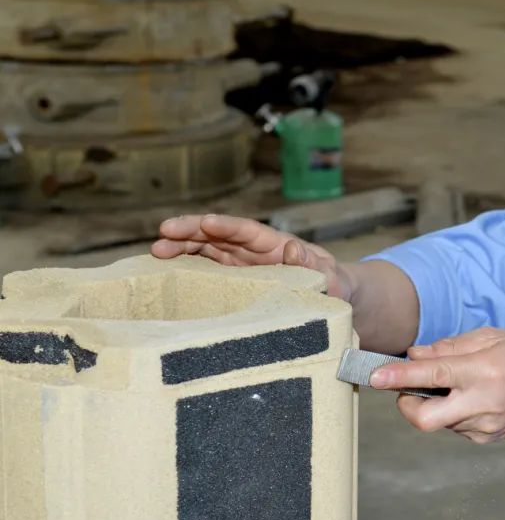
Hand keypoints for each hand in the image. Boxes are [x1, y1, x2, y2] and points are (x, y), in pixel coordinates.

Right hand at [151, 214, 354, 300]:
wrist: (333, 296)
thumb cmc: (333, 284)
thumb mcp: (331, 277)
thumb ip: (315, 265)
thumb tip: (294, 246)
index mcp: (276, 245)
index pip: (248, 231)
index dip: (226, 226)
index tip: (206, 223)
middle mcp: (253, 250)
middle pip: (218, 235)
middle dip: (192, 230)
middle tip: (163, 232)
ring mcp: (240, 263)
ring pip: (206, 249)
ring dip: (181, 247)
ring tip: (156, 251)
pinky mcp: (232, 280)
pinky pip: (205, 269)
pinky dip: (185, 267)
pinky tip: (163, 272)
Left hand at [370, 328, 504, 443]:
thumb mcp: (494, 337)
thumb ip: (451, 346)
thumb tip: (414, 356)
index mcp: (486, 371)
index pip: (435, 374)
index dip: (400, 376)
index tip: (374, 376)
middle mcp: (482, 403)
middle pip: (425, 418)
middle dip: (404, 405)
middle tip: (407, 388)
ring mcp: (482, 426)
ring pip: (437, 418)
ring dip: (434, 401)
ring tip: (458, 384)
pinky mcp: (481, 438)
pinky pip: (451, 424)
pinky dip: (451, 409)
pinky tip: (473, 398)